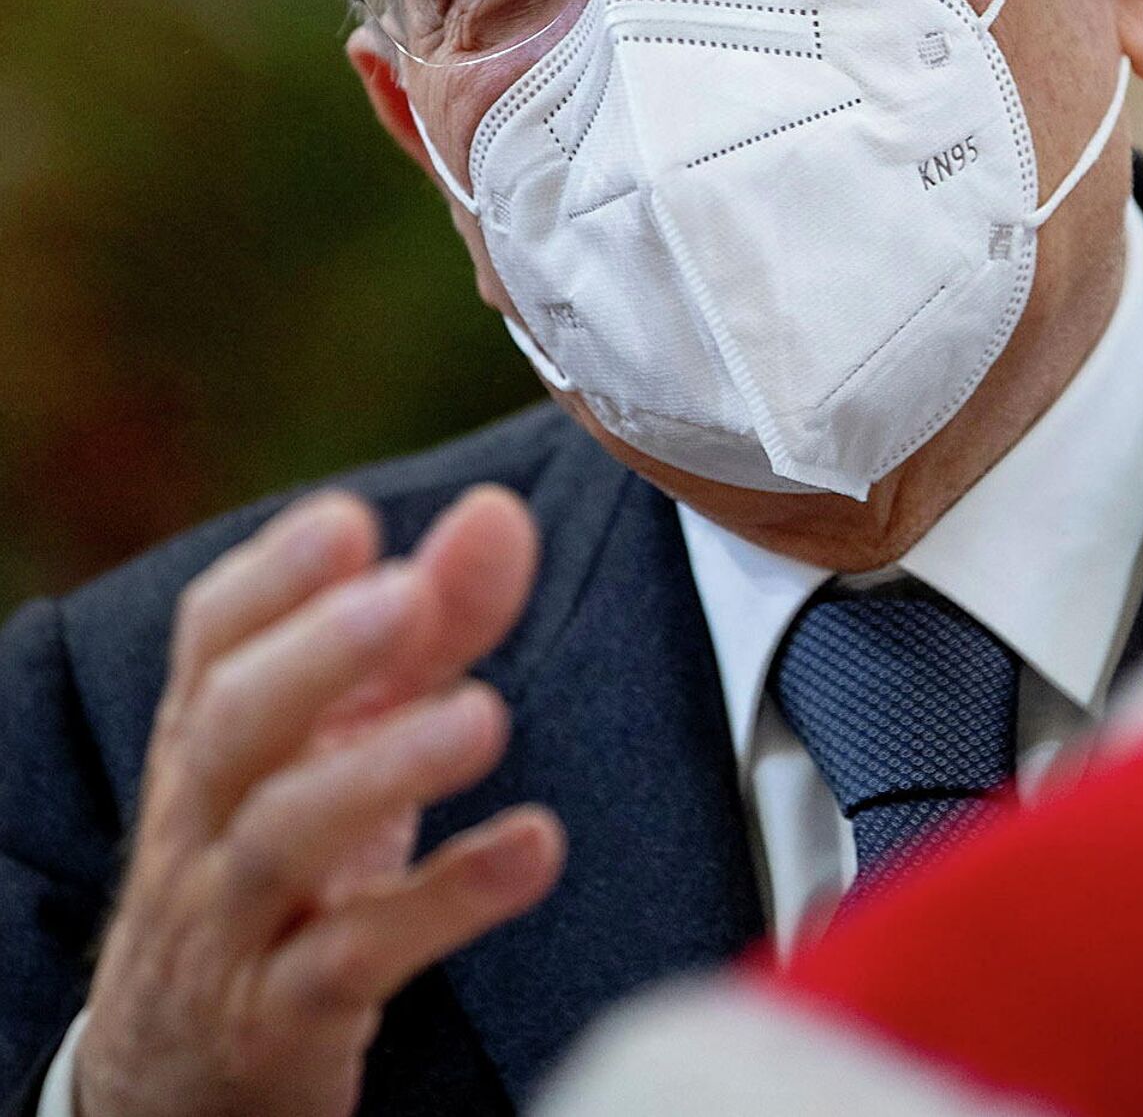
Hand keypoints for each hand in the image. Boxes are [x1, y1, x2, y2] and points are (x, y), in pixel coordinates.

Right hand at [75, 485, 565, 1116]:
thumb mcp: (348, 740)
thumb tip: (498, 511)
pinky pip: (351, 959)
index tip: (349, 520)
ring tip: (484, 716)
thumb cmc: (288, 862)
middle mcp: (204, 819)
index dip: (274, 577)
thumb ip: (432, 626)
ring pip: (280, 840)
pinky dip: (443, 901)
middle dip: (318, 652)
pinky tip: (533, 847)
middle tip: (409, 593)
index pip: (214, 638)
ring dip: (383, 769)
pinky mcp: (282, 1020)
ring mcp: (232, 923)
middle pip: (231, 725)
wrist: (179, 1075)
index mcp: (214, 734)